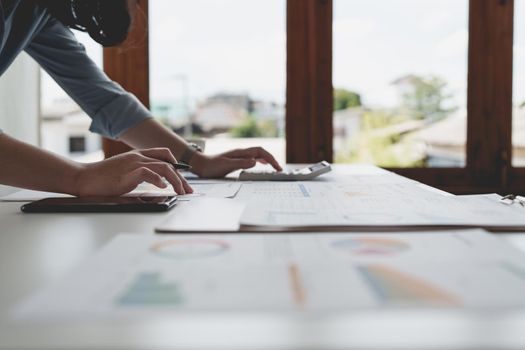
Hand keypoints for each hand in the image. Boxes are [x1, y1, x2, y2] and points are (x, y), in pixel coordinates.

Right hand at [74, 148, 192, 196]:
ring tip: (181, 191)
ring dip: (176, 180)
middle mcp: (138, 157)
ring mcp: (134, 163)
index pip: (163, 154)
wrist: (83, 178)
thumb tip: (156, 185)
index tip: (183, 178)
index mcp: (138, 155)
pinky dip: (159, 180)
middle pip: (168, 163)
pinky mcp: (128, 173)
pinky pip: (149, 173)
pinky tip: (163, 187)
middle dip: (181, 177)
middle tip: (188, 190)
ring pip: (163, 167)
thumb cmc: (102, 178)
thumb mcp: (125, 172)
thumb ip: (139, 175)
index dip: (176, 164)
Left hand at [192, 147, 282, 177]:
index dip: (270, 159)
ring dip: (267, 160)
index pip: (260, 152)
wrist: (200, 165)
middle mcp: (241, 153)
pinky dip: (260, 161)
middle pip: (261, 152)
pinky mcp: (236, 160)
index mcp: (240, 153)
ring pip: (257, 155)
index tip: (276, 167)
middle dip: (272, 160)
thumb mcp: (226, 165)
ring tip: (274, 167)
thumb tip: (255, 161)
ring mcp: (239, 156)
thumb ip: (241, 163)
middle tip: (279, 169)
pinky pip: (252, 159)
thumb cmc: (211, 166)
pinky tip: (261, 164)